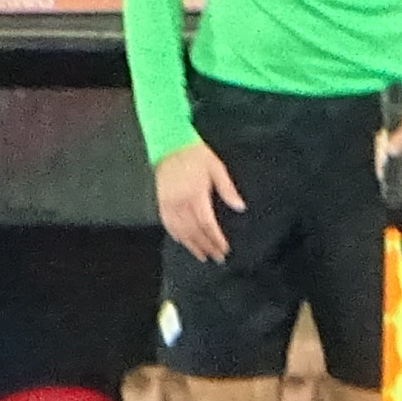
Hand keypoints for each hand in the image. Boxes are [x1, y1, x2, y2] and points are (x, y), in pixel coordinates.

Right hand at [153, 139, 244, 262]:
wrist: (169, 143)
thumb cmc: (196, 154)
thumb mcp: (216, 168)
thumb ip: (228, 189)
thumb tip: (240, 207)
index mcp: (196, 194)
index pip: (207, 224)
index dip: (216, 239)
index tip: (224, 249)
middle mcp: (181, 202)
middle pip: (194, 231)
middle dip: (206, 246)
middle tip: (216, 258)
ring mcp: (168, 203)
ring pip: (180, 230)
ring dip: (192, 245)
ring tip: (202, 256)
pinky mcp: (161, 201)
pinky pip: (167, 223)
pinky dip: (175, 235)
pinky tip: (183, 242)